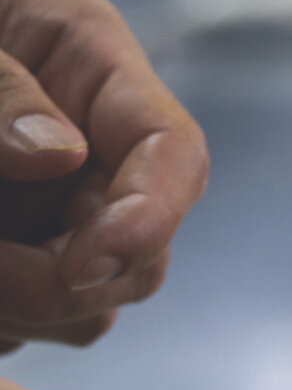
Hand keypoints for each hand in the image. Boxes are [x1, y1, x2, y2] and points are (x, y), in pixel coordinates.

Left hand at [0, 0, 207, 350]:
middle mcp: (90, 145)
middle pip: (140, 251)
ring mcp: (51, 207)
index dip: (149, 218)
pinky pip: (27, 322)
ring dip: (22, 309)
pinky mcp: (12, 251)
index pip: (174, 154)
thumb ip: (0, 90)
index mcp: (92, 67)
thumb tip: (58, 157)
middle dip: (64, 280)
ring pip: (88, 304)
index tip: (80, 265)